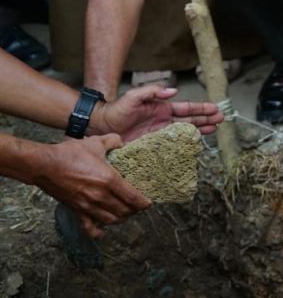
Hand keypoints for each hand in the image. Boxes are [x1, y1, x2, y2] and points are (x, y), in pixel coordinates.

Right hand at [33, 136, 149, 237]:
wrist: (44, 165)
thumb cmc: (70, 153)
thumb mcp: (95, 142)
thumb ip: (113, 141)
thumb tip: (122, 142)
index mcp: (109, 180)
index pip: (133, 198)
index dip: (143, 203)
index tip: (149, 203)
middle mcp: (100, 196)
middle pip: (124, 211)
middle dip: (134, 210)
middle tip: (137, 205)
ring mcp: (87, 206)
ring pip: (110, 220)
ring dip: (120, 219)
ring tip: (124, 213)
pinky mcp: (76, 210)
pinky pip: (88, 227)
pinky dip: (97, 231)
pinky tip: (102, 231)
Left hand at [91, 85, 223, 141]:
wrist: (101, 127)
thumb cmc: (117, 110)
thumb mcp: (134, 96)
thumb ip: (152, 91)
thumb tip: (173, 91)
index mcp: (163, 109)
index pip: (187, 109)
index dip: (202, 109)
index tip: (216, 109)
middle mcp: (164, 121)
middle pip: (191, 120)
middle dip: (207, 119)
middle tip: (222, 120)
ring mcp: (160, 134)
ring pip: (185, 132)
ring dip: (200, 130)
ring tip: (214, 130)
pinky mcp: (153, 146)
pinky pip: (173, 145)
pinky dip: (185, 145)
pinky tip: (194, 146)